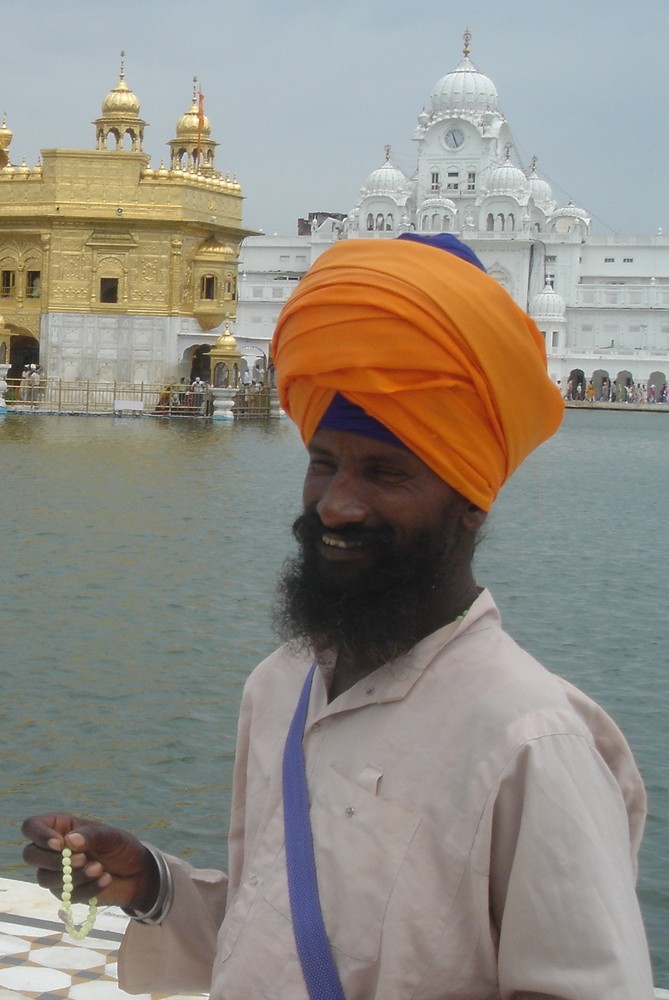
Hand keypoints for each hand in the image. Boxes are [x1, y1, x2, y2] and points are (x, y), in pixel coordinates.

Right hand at [21, 813, 159, 911]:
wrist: (135, 873)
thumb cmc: (120, 846)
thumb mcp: (110, 836)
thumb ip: (91, 835)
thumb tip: (68, 841)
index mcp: (60, 827)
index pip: (31, 826)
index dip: (39, 835)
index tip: (60, 844)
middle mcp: (52, 850)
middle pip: (30, 854)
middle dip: (53, 860)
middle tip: (82, 859)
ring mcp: (56, 872)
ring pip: (44, 878)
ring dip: (72, 876)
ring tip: (100, 868)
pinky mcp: (65, 892)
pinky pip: (66, 895)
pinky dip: (86, 889)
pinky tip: (106, 880)